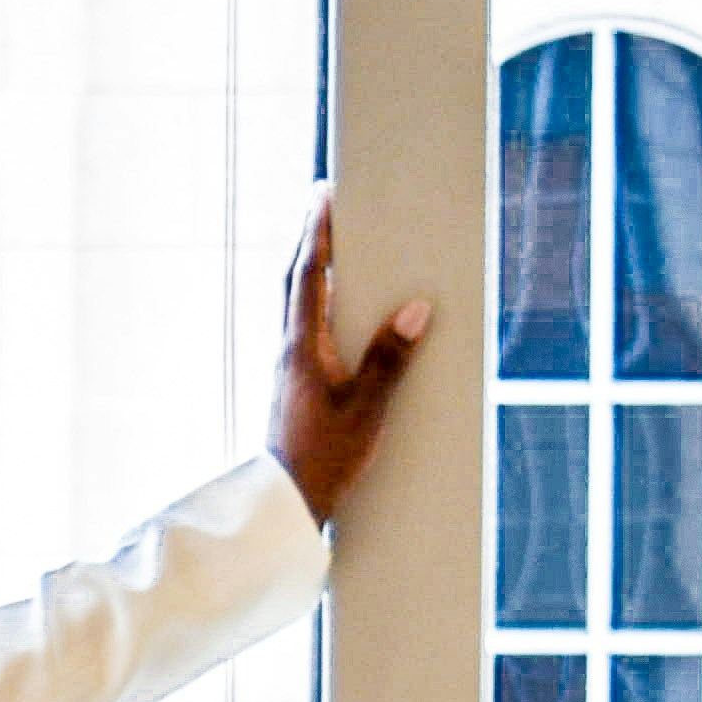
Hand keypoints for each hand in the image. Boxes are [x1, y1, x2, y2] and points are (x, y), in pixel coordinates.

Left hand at [271, 198, 433, 525]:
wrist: (285, 506)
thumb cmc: (322, 459)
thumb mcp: (367, 409)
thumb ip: (390, 360)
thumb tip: (416, 309)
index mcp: (301, 347)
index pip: (309, 276)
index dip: (318, 234)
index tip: (322, 195)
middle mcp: (289, 352)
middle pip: (298, 284)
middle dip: (313, 244)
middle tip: (326, 209)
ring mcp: (289, 370)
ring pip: (299, 309)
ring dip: (316, 275)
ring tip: (336, 250)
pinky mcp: (295, 389)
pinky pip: (308, 333)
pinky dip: (321, 310)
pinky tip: (339, 316)